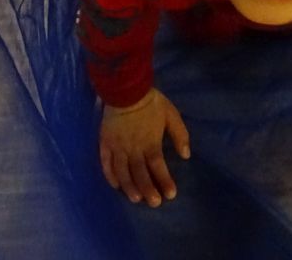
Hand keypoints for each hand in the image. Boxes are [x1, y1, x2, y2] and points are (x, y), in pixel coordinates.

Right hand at [100, 88, 190, 207]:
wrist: (126, 89)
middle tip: (154, 203)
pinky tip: (115, 185)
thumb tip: (186, 155)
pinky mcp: (105, 143)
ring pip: (123, 172)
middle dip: (148, 190)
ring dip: (130, 187)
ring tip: (136, 199)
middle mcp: (133, 149)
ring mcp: (118, 147)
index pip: (158, 167)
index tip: (171, 194)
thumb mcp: (171, 114)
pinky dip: (110, 175)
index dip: (164, 181)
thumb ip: (180, 134)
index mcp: (150, 142)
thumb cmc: (151, 102)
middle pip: (140, 173)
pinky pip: (106, 163)